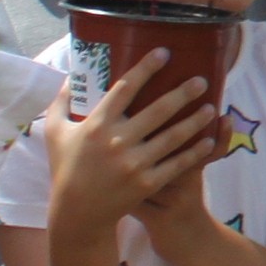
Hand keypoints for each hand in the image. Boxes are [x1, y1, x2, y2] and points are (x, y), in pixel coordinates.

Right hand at [53, 62, 220, 232]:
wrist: (76, 212)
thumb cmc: (65, 167)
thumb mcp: (54, 132)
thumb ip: (61, 102)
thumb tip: (70, 74)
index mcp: (97, 124)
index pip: (125, 88)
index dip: (146, 68)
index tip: (165, 53)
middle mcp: (117, 141)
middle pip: (158, 110)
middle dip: (183, 93)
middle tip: (202, 80)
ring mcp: (134, 163)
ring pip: (173, 136)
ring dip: (195, 120)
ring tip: (211, 107)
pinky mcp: (147, 183)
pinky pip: (176, 164)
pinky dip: (194, 152)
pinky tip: (208, 141)